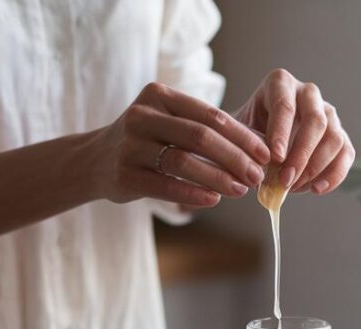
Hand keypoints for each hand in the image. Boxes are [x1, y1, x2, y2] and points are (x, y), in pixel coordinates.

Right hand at [92, 82, 271, 207]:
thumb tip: (259, 148)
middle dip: (234, 158)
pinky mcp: (123, 175)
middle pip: (200, 136)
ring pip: (183, 161)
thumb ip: (205, 131)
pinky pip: (165, 185)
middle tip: (257, 176)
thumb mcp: (170, 125)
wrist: (94, 161)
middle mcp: (142, 116)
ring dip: (217, 177)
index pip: (210, 115)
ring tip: (241, 190)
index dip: (242, 136)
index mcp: (159, 96)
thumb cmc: (146, 143)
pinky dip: (192, 193)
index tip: (265, 154)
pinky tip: (214, 200)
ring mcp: (130, 145)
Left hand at [233, 69, 354, 194]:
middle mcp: (308, 94)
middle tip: (285, 180)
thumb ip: (248, 146)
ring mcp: (327, 113)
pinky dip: (334, 174)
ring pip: (334, 138)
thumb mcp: (239, 133)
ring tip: (294, 187)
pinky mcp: (339, 133)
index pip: (285, 106)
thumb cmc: (247, 132)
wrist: (259, 137)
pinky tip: (316, 189)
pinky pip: (346, 153)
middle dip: (301, 155)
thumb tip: (260, 169)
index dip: (281, 133)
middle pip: (315, 121)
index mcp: (280, 83)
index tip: (275, 158)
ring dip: (316, 168)